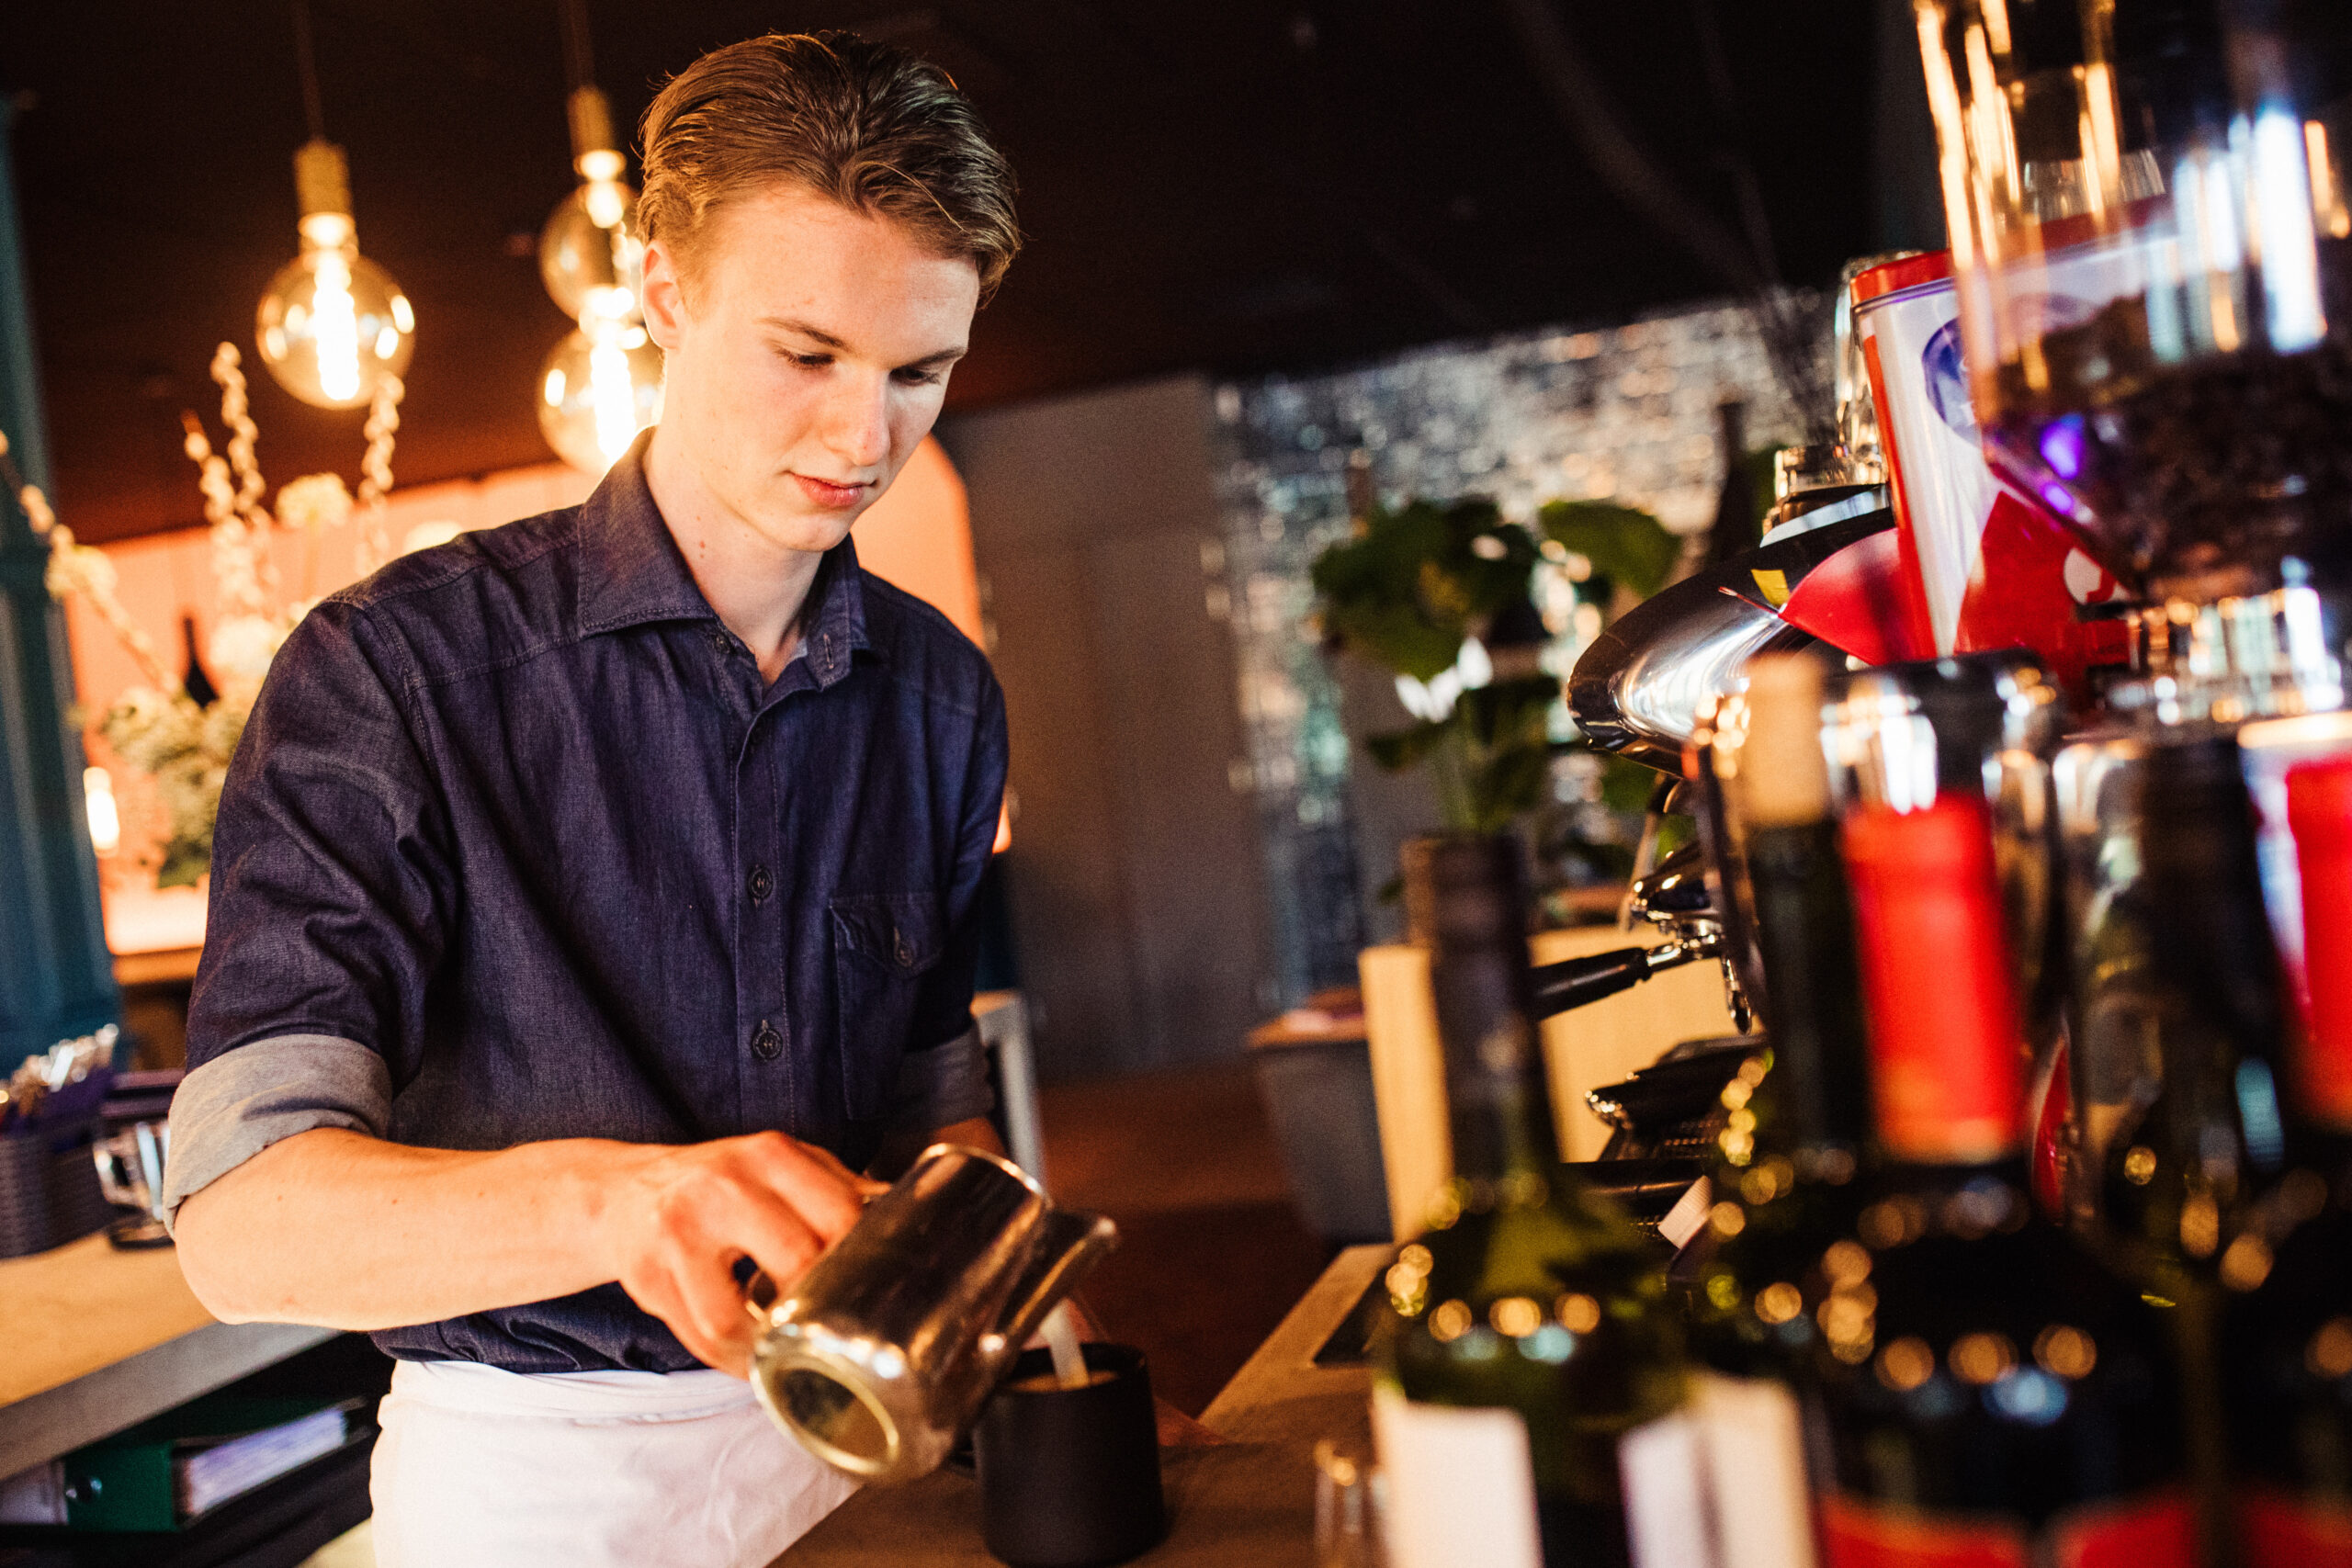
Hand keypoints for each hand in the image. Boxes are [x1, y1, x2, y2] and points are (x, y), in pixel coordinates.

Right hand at [597, 1132, 886, 1375]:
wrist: (625, 1193)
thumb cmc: (718, 1183)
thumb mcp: (777, 1165)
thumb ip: (834, 1186)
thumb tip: (902, 1219)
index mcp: (769, 1155)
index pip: (838, 1213)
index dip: (862, 1259)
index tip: (872, 1285)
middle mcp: (722, 1188)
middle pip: (794, 1263)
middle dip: (820, 1304)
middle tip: (836, 1324)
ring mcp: (678, 1234)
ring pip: (733, 1318)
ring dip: (768, 1349)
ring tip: (790, 1353)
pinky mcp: (649, 1278)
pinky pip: (699, 1339)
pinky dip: (733, 1361)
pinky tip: (753, 1359)